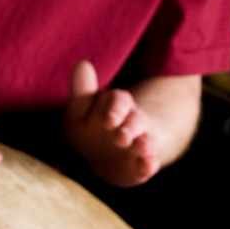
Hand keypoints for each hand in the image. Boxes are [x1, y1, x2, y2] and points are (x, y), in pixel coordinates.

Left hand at [64, 61, 158, 186]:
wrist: (104, 156)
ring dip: (144, 144)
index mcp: (116, 106)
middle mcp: (133, 122)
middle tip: (120, 136)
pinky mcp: (142, 164)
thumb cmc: (90, 127)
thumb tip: (81, 63)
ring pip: (146, 140)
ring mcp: (140, 142)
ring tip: (140, 148)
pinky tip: (149, 165)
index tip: (108, 120)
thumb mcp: (79, 110)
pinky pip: (149, 163)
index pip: (118, 101)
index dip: (114, 109)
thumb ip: (81, 89)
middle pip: (136, 120)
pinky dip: (149, 164)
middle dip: (129, 127)